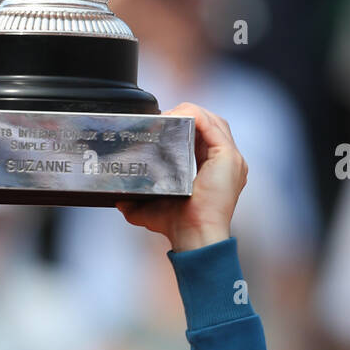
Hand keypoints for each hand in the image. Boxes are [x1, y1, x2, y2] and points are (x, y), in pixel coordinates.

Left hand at [115, 103, 247, 250]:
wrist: (193, 237)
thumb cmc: (178, 226)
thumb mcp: (153, 210)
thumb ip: (137, 203)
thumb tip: (119, 200)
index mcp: (215, 170)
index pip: (204, 136)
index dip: (183, 126)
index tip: (161, 127)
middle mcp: (227, 162)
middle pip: (210, 124)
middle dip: (185, 116)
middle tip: (161, 119)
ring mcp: (231, 159)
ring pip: (213, 120)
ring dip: (189, 113)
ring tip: (168, 116)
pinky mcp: (228, 157)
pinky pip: (212, 125)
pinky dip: (194, 116)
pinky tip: (178, 116)